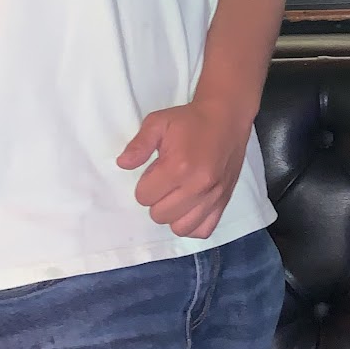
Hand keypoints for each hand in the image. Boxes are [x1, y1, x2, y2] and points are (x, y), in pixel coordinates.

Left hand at [117, 96, 253, 238]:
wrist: (226, 118)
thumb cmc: (190, 120)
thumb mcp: (158, 122)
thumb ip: (139, 144)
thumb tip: (123, 164)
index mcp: (178, 167)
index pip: (144, 197)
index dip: (145, 183)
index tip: (156, 170)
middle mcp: (197, 186)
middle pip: (159, 215)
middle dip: (157, 199)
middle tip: (166, 181)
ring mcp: (213, 196)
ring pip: (180, 228)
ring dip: (173, 214)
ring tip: (177, 196)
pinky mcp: (224, 201)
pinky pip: (203, 230)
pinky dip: (193, 224)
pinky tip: (190, 207)